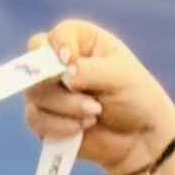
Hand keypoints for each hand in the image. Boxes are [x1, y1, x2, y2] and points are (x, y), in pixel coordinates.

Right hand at [25, 20, 174, 174]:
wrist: (139, 139)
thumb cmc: (135, 97)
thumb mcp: (121, 77)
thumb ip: (91, 70)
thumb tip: (65, 74)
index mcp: (80, 41)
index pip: (57, 35)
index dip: (59, 46)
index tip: (70, 60)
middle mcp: (59, 63)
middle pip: (36, 63)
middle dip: (54, 79)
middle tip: (75, 88)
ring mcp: (49, 91)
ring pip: (35, 93)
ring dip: (65, 106)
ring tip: (94, 113)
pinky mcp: (44, 118)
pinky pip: (35, 119)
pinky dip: (58, 125)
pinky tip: (81, 128)